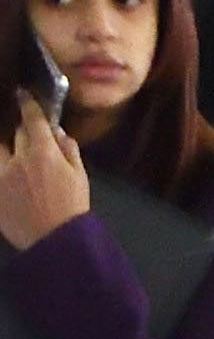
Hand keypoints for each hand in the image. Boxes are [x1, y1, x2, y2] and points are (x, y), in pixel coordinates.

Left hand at [0, 92, 89, 250]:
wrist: (56, 243)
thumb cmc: (73, 210)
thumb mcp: (80, 178)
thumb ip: (69, 151)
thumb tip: (58, 132)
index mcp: (43, 153)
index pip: (32, 119)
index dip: (28, 104)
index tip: (23, 95)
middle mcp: (18, 159)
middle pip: (16, 134)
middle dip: (23, 133)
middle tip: (31, 140)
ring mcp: (2, 176)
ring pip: (0, 151)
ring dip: (8, 151)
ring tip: (18, 161)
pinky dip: (5, 172)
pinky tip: (14, 180)